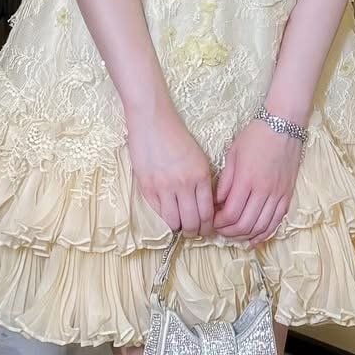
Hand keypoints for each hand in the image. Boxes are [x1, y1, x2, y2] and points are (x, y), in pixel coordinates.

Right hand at [128, 106, 216, 234]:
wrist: (152, 121)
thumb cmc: (177, 137)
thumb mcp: (199, 158)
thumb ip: (203, 182)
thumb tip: (205, 207)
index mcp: (201, 176)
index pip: (207, 212)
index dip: (208, 227)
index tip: (207, 230)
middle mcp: (183, 184)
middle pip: (192, 221)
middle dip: (195, 232)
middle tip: (195, 233)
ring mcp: (163, 187)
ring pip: (174, 222)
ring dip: (179, 228)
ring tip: (180, 227)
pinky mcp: (146, 187)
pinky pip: (157, 213)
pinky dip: (164, 219)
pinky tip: (168, 216)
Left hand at [213, 117, 301, 242]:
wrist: (284, 126)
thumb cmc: (256, 136)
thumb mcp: (233, 154)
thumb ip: (225, 182)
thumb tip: (216, 203)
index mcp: (246, 180)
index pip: (230, 214)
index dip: (218, 223)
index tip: (211, 221)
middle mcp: (263, 191)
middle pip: (244, 225)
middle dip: (228, 232)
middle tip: (219, 230)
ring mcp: (277, 195)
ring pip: (260, 227)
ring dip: (245, 236)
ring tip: (234, 235)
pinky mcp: (287, 195)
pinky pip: (276, 222)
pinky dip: (264, 234)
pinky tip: (254, 239)